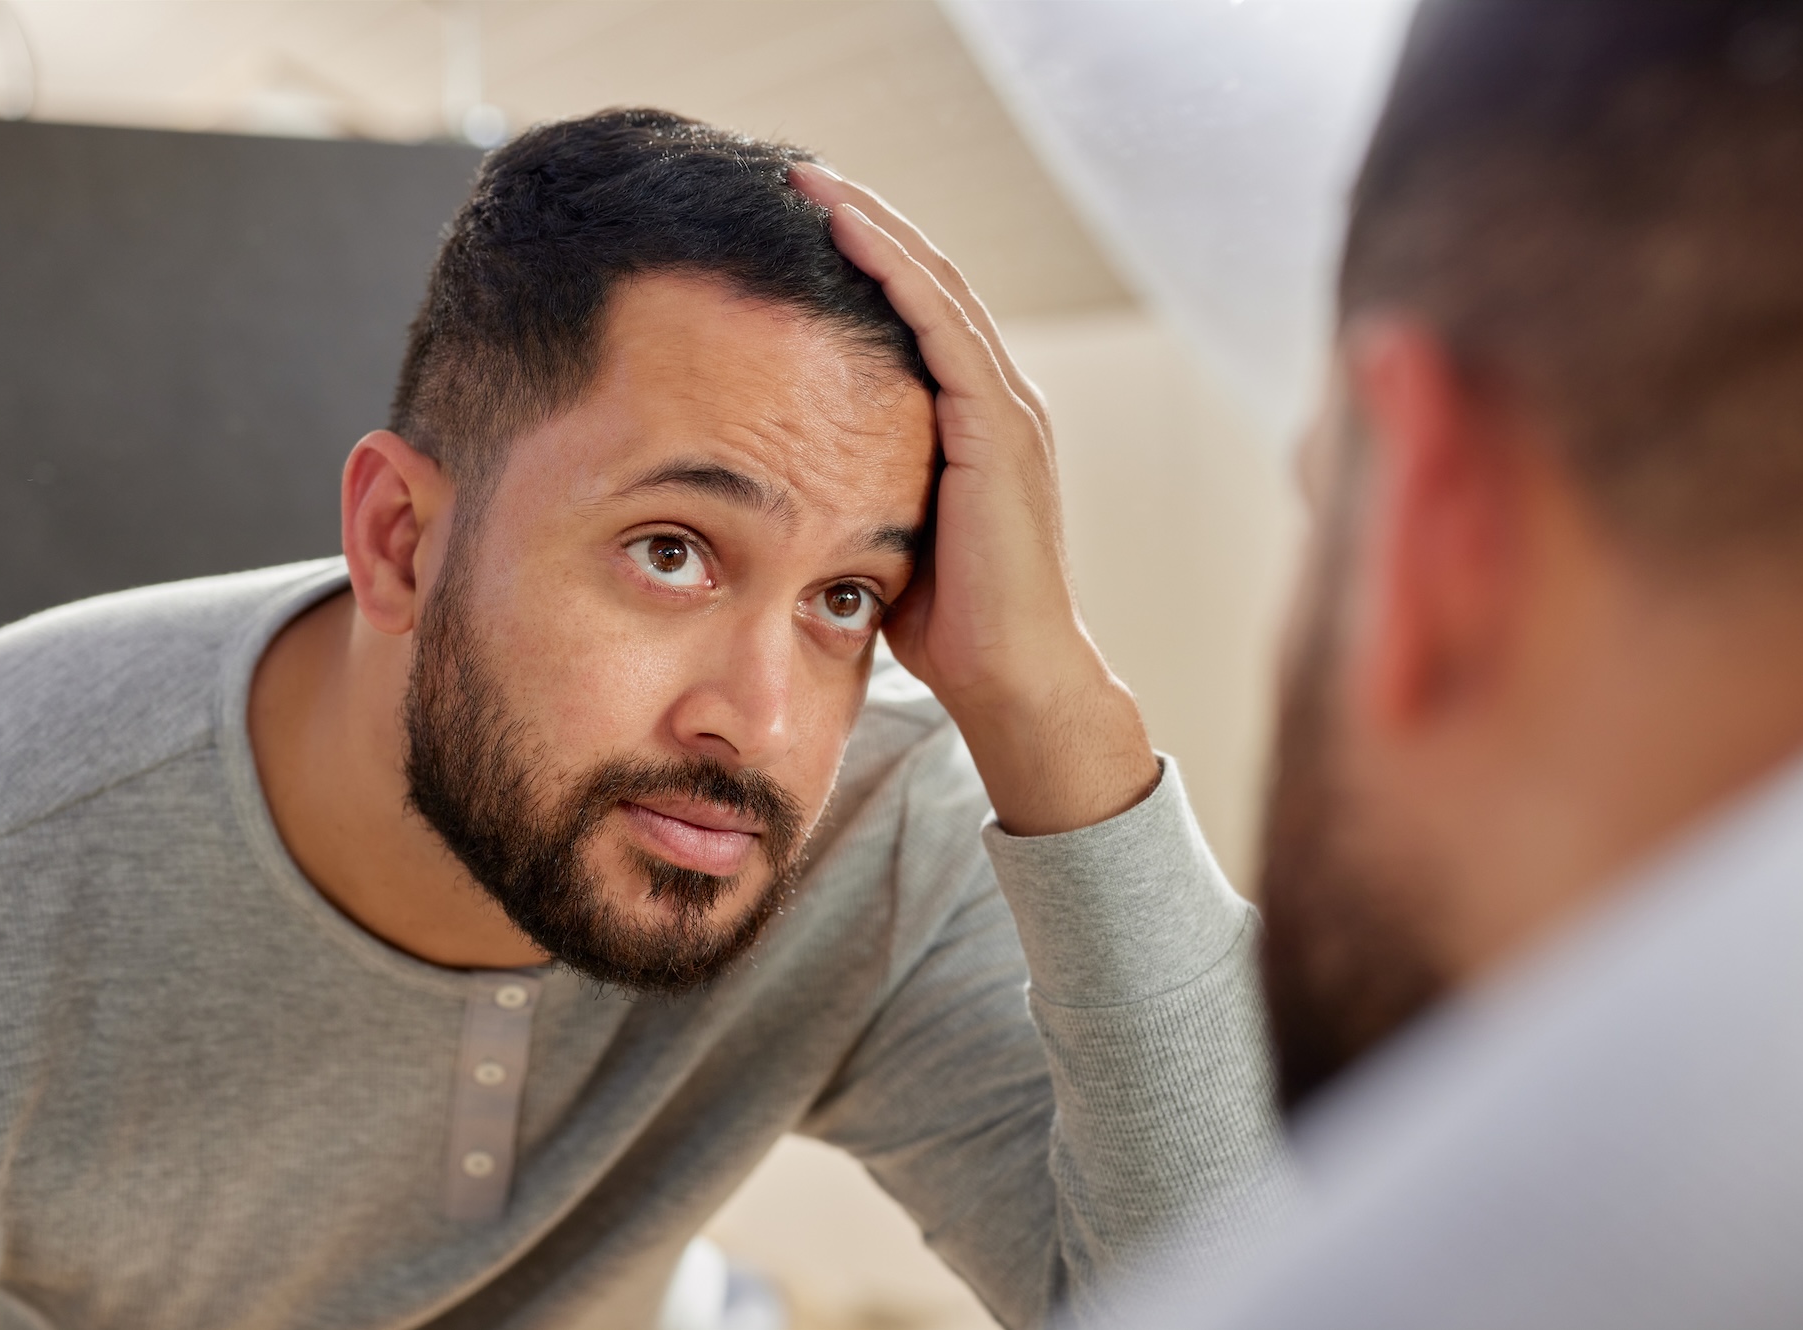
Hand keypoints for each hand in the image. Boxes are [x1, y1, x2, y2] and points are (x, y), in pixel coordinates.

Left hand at [789, 163, 1158, 835]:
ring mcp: (1007, 411)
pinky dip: (895, 272)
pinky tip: (846, 231)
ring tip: (811, 182)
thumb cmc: (950, 625)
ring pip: (937, 286)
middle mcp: (1001, 402)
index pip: (921, 315)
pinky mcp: (999, 428)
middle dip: (865, 220)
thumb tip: (789, 476)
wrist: (1013, 679)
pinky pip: (943, 327)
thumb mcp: (889, 532)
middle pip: (930, 280)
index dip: (867, 260)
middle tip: (798, 175)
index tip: (801, 222)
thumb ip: (861, 487)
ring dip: (873, 226)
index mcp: (978, 424)